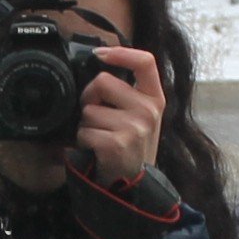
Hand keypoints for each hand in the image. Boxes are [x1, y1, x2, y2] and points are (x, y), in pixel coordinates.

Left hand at [70, 46, 162, 187]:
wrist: (134, 186)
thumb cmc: (131, 148)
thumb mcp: (142, 117)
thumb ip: (128, 92)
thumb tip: (100, 64)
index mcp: (155, 99)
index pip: (145, 62)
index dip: (120, 52)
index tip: (100, 54)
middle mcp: (148, 111)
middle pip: (102, 81)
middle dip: (90, 97)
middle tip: (96, 116)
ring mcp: (135, 127)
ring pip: (89, 109)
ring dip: (86, 124)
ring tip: (101, 138)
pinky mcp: (117, 143)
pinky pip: (84, 131)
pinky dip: (83, 141)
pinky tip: (97, 150)